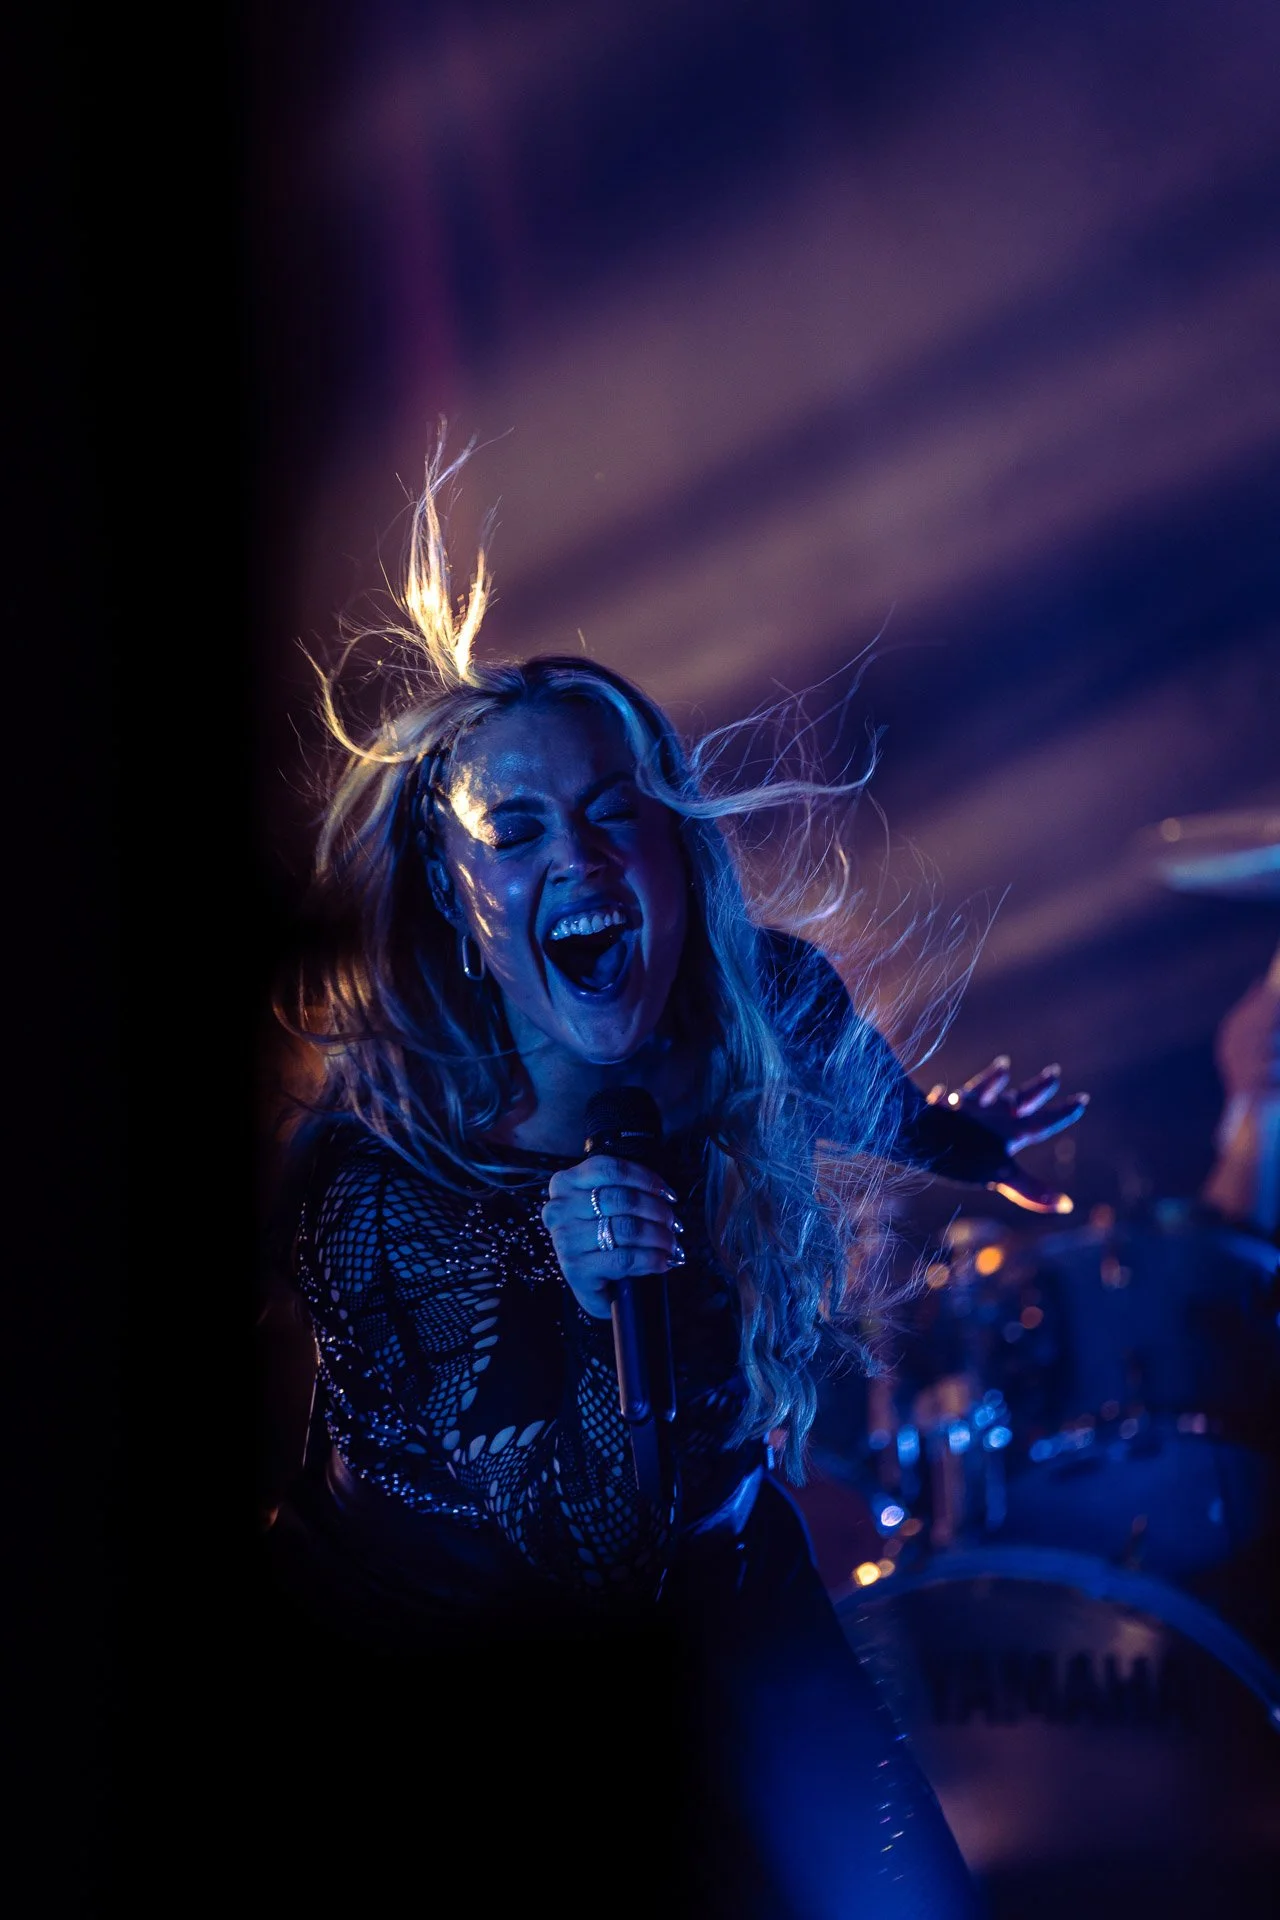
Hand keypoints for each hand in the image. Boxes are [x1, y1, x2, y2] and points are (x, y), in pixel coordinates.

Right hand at [541, 1155, 685, 1319]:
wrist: (591, 1287)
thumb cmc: (602, 1239)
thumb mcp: (607, 1207)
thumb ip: (627, 1191)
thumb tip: (666, 1195)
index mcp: (565, 1183)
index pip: (611, 1169)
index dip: (646, 1178)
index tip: (669, 1195)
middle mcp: (559, 1208)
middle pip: (622, 1199)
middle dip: (657, 1211)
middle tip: (674, 1224)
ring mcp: (565, 1239)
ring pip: (626, 1228)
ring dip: (658, 1237)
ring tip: (672, 1245)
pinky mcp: (575, 1269)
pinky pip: (624, 1258)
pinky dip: (651, 1259)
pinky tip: (663, 1262)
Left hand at [925, 1056, 1088, 1213]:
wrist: (918, 1130)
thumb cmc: (960, 1155)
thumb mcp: (1000, 1175)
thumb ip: (1031, 1190)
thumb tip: (1067, 1205)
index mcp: (1010, 1130)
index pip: (1043, 1122)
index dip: (1062, 1114)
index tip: (1081, 1100)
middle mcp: (993, 1113)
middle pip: (1021, 1099)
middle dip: (1039, 1088)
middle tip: (1054, 1073)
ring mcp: (969, 1106)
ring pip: (990, 1090)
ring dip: (997, 1079)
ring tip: (1003, 1065)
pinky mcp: (945, 1104)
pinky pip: (954, 1097)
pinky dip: (951, 1096)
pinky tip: (944, 1091)